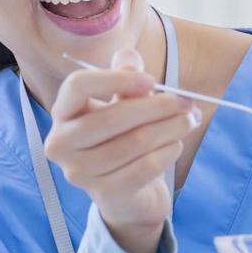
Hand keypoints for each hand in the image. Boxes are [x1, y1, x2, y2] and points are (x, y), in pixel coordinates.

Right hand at [43, 48, 198, 252]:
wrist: (126, 192)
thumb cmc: (122, 138)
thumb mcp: (123, 103)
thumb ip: (125, 78)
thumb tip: (130, 58)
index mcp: (62, 113)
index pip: (78, 85)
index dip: (116, 78)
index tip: (151, 80)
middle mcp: (61, 143)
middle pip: (112, 117)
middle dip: (157, 107)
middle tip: (187, 102)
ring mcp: (79, 172)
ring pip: (134, 143)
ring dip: (171, 128)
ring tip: (190, 120)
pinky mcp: (103, 194)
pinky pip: (144, 168)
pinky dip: (167, 153)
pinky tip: (177, 145)